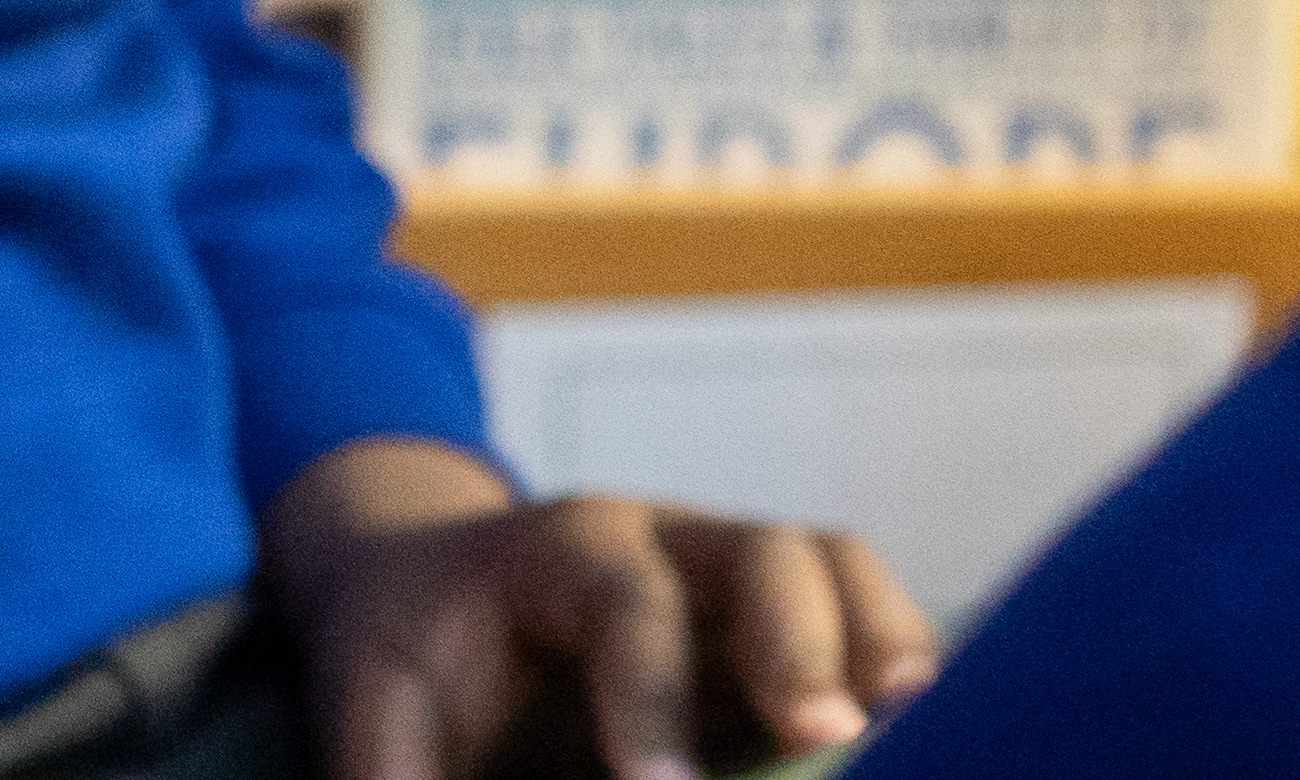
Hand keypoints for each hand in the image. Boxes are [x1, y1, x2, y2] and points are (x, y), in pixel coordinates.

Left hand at [268, 437, 937, 779]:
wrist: (434, 586)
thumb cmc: (413, 641)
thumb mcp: (374, 693)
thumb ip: (391, 765)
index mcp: (563, 545)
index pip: (625, 601)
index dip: (650, 693)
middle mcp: (671, 542)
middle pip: (766, 552)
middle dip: (799, 642)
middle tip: (827, 737)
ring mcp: (741, 580)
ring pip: (840, 571)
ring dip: (882, 643)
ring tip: (908, 727)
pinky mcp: (785, 636)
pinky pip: (869, 625)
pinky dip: (900, 670)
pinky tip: (925, 736)